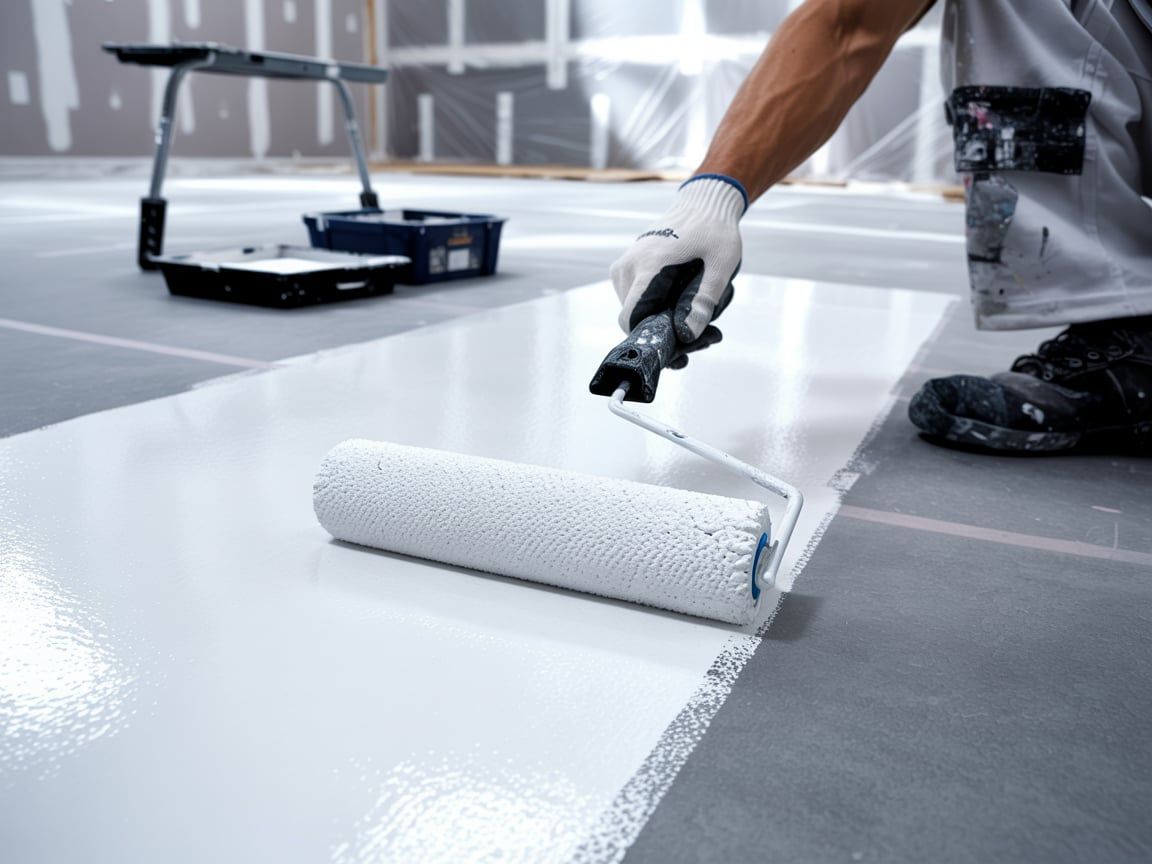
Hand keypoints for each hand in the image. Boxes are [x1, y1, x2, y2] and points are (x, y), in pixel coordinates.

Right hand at [610, 175, 745, 355]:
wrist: (703, 204)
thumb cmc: (715, 232)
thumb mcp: (721, 266)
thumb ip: (704, 301)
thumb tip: (688, 335)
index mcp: (649, 266)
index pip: (630, 318)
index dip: (650, 338)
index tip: (677, 346)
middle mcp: (628, 267)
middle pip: (632, 318)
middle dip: (661, 331)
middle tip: (700, 334)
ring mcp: (624, 266)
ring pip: (632, 310)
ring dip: (657, 319)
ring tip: (692, 314)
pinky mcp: (626, 267)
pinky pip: (633, 298)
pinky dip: (652, 306)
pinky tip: (678, 302)